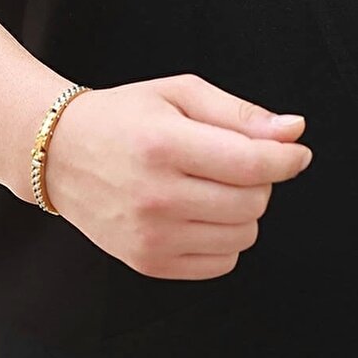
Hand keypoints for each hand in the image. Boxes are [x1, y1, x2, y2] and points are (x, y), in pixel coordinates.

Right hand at [41, 72, 311, 277]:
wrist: (60, 155)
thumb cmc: (125, 117)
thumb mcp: (180, 94)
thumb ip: (240, 114)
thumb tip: (295, 132)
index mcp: (165, 144)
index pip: (252, 165)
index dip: (286, 159)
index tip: (297, 154)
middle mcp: (156, 195)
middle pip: (252, 201)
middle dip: (259, 180)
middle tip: (234, 162)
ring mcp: (150, 235)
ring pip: (243, 235)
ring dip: (243, 211)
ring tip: (212, 186)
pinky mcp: (148, 262)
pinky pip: (221, 263)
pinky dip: (224, 239)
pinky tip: (199, 213)